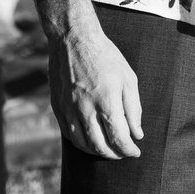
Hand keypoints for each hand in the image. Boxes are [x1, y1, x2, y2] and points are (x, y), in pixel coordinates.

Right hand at [47, 18, 143, 159]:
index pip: (119, 138)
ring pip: (82, 144)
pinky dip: (81, 143)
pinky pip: (69, 134)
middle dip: (115, 154)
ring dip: (97, 152)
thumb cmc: (106, 57)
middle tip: (123, 152)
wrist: (73, 39)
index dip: (129, 150)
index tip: (135, 151)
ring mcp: (69, 109)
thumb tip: (137, 134)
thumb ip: (133, 109)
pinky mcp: (57, 107)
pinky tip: (90, 140)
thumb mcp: (128, 79)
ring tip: (108, 150)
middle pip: (100, 146)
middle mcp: (85, 108)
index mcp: (107, 101)